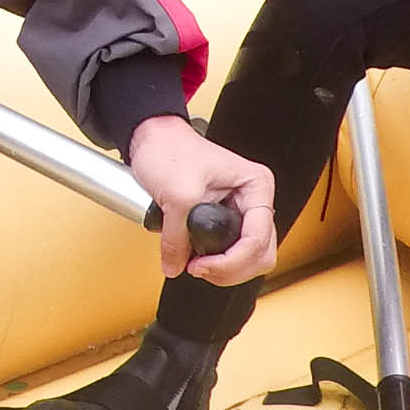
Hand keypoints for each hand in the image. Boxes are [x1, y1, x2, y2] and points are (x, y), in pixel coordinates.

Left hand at [127, 114, 276, 285]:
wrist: (150, 139)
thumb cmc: (168, 149)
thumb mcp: (175, 193)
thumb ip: (177, 237)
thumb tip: (175, 267)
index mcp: (256, 186)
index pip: (258, 239)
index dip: (231, 261)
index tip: (202, 265)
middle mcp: (253, 200)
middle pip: (260, 254)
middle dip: (231, 269)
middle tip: (199, 268)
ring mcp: (240, 212)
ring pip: (247, 259)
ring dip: (224, 270)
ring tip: (195, 264)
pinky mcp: (223, 221)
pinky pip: (229, 253)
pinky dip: (215, 263)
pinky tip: (195, 258)